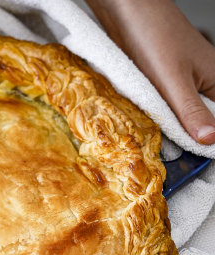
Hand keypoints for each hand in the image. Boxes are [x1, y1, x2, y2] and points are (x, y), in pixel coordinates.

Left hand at [86, 0, 214, 143]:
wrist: (127, 10)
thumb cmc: (153, 36)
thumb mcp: (172, 81)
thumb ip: (190, 111)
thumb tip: (210, 139)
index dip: (210, 142)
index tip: (195, 161)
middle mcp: (203, 82)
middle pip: (200, 121)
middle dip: (187, 138)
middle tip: (171, 156)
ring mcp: (182, 81)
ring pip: (179, 115)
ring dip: (169, 128)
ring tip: (156, 144)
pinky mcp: (161, 79)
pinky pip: (163, 104)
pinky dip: (156, 115)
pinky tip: (145, 123)